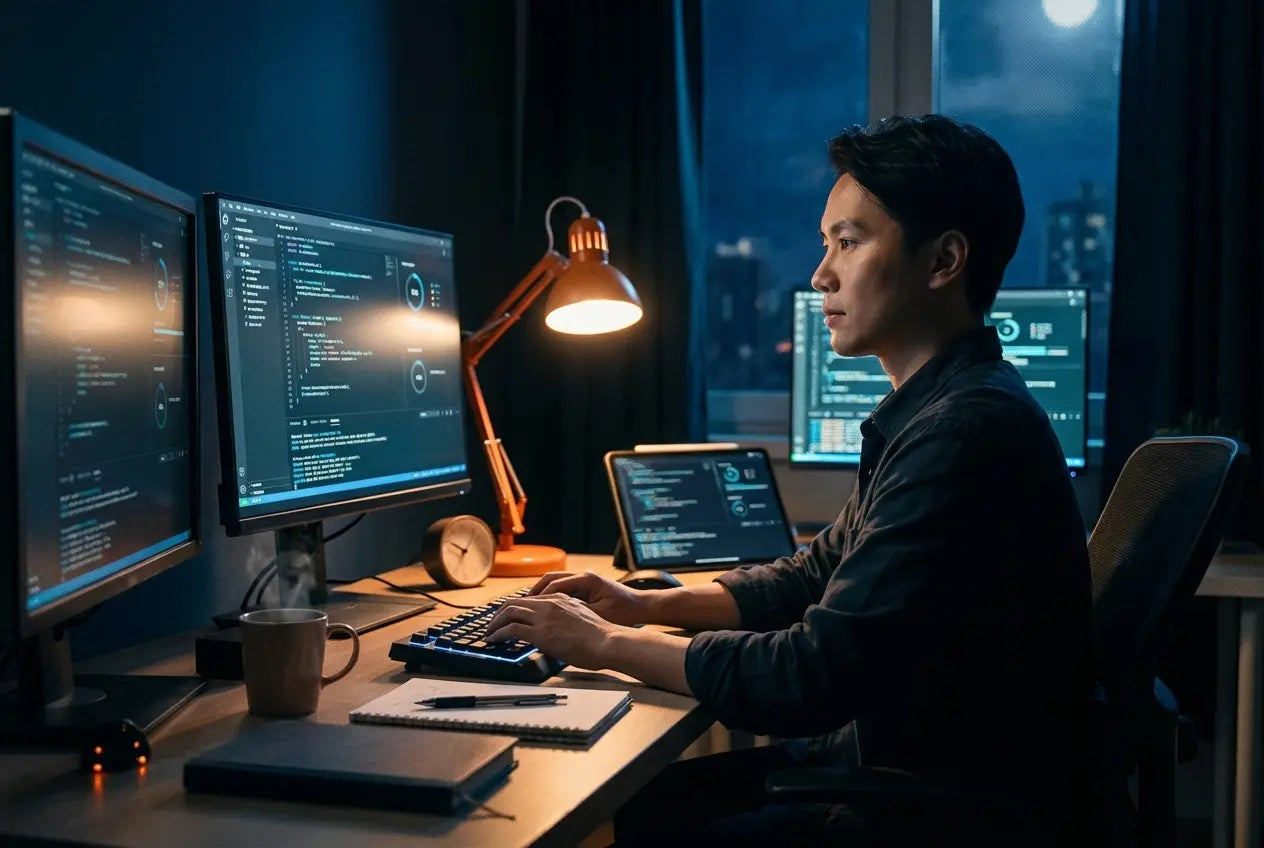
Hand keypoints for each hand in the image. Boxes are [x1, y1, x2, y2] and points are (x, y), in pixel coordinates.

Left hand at [483, 594, 621, 670]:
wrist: (607, 642)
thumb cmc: (600, 637)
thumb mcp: (580, 619)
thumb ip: (565, 619)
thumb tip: (556, 630)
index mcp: (560, 599)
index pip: (529, 599)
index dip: (514, 608)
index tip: (506, 617)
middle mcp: (549, 603)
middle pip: (514, 602)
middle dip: (499, 614)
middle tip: (492, 625)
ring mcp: (544, 617)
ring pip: (509, 612)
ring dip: (495, 623)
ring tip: (489, 633)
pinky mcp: (540, 632)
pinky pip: (511, 629)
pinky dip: (498, 634)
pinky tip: (493, 640)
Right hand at [527, 571, 652, 625]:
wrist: (642, 607)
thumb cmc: (625, 612)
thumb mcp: (599, 615)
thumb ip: (577, 615)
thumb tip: (554, 620)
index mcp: (586, 580)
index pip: (554, 585)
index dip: (538, 598)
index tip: (525, 608)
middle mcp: (583, 575)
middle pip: (550, 579)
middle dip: (533, 593)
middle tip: (518, 606)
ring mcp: (584, 580)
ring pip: (554, 583)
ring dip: (540, 594)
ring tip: (526, 608)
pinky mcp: (586, 586)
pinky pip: (562, 588)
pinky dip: (550, 597)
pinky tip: (543, 610)